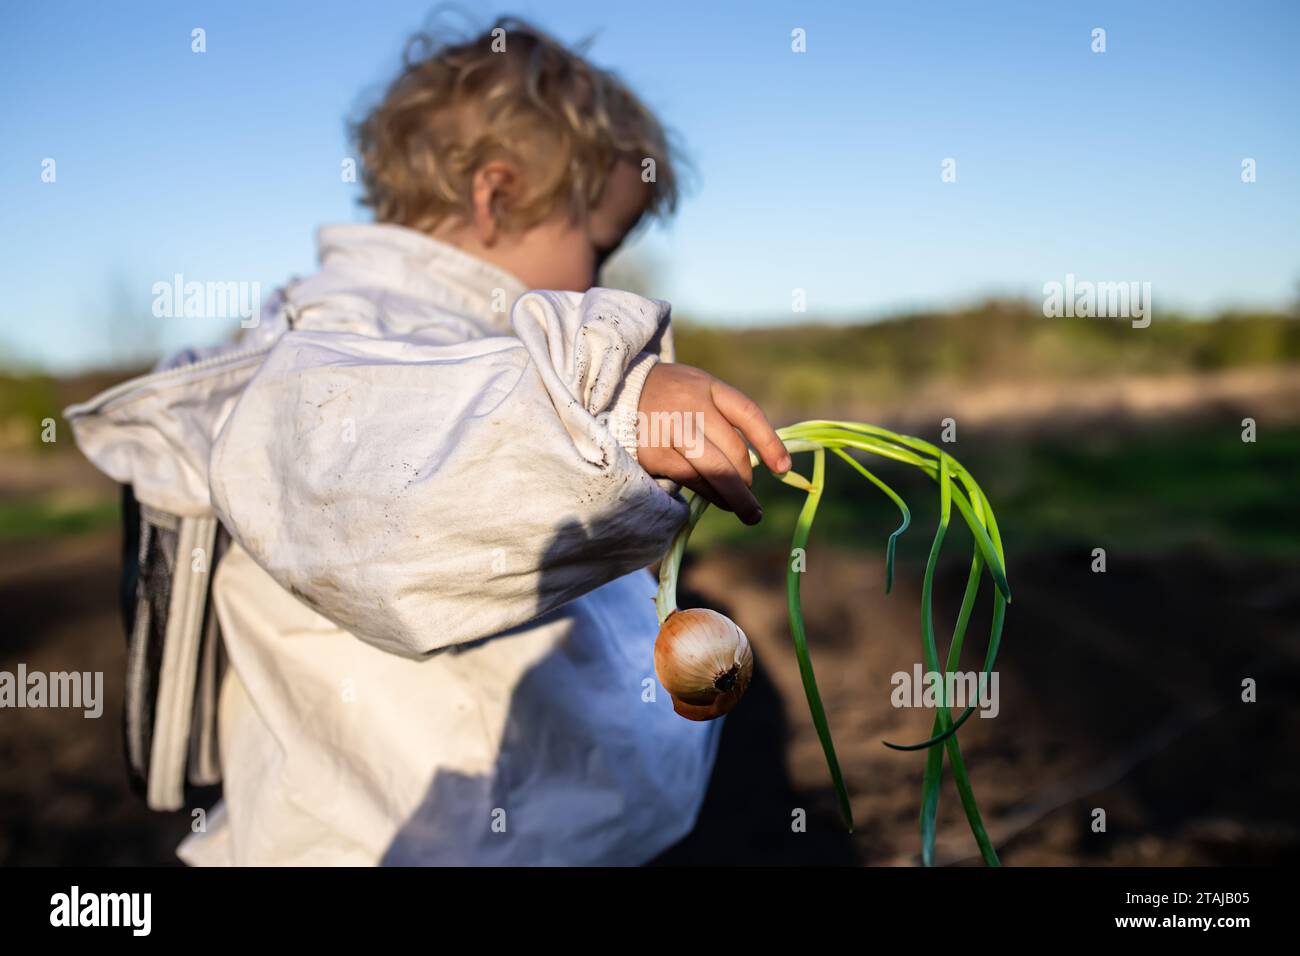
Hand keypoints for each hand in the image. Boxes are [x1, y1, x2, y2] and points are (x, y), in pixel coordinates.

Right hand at [635, 363, 791, 523]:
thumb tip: (759, 463)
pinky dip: (709, 494)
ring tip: (745, 510)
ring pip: (715, 472)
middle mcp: (692, 407)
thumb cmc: (670, 397)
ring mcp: (673, 430)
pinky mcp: (656, 453)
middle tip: (753, 501)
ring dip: (735, 496)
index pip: (748, 414)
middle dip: (747, 482)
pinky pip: (693, 480)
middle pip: (734, 452)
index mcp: (708, 388)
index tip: (783, 468)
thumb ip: (724, 418)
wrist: (618, 393)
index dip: (770, 443)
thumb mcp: (698, 391)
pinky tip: (718, 500)